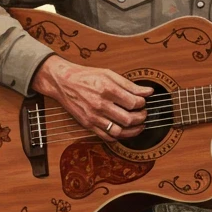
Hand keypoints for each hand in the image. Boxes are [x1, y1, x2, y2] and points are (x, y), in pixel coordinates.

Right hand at [29, 55, 153, 143]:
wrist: (63, 82)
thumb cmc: (86, 76)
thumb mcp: (109, 74)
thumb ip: (129, 85)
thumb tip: (148, 91)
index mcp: (107, 89)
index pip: (133, 103)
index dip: (142, 104)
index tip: (142, 102)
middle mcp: (100, 105)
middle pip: (129, 119)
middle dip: (141, 118)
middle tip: (143, 114)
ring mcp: (93, 117)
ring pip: (119, 131)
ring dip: (133, 131)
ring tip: (138, 125)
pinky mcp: (88, 124)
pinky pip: (106, 137)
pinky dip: (118, 137)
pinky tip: (124, 131)